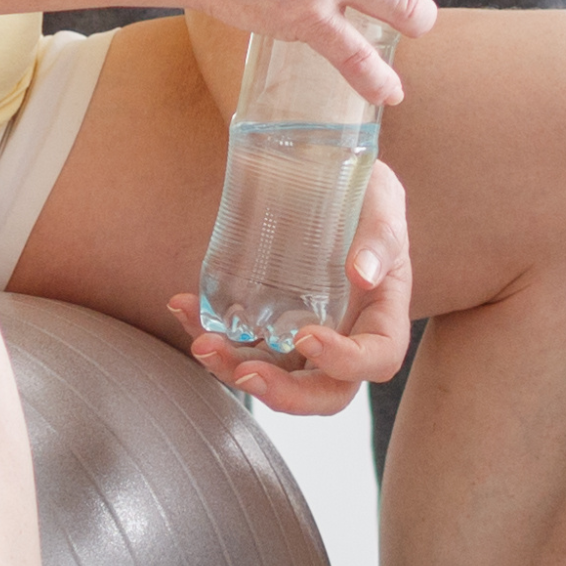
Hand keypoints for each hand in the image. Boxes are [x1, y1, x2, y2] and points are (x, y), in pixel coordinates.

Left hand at [172, 158, 412, 418]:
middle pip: (322, 391)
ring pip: (272, 375)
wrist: (325, 173)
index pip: (376, 360)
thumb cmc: (365, 193)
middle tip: (244, 371)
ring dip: (233, 369)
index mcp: (382, 317)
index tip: (306, 336)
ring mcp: (301, 336)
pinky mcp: (266, 323)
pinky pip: (239, 342)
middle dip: (281, 392)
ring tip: (201, 342)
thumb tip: (362, 273)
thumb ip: (380, 235)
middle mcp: (344, 338)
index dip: (344, 362)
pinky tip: (182, 306)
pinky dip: (207, 330)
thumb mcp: (383, 201)